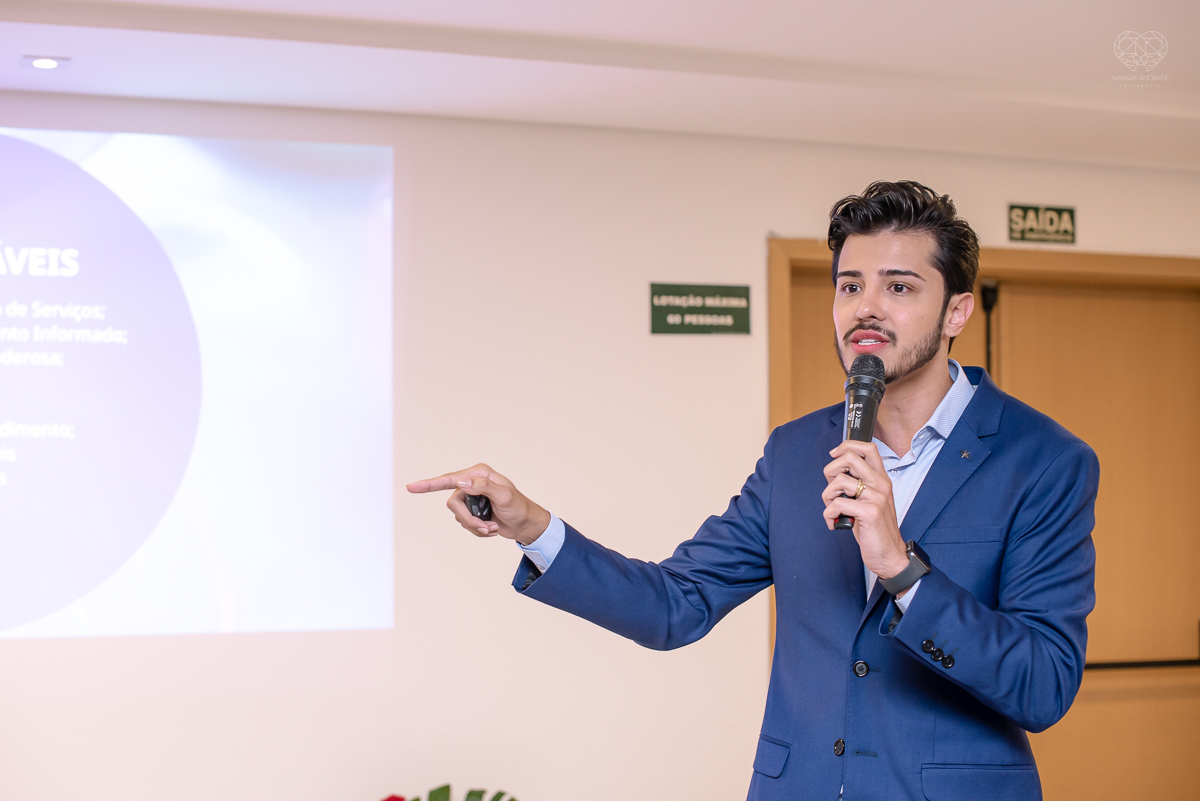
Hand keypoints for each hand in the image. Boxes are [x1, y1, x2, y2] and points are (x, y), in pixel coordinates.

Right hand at [406, 463, 551, 545]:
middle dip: (468, 519)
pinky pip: (464, 523)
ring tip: (491, 528)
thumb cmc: (518, 507)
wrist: (525, 525)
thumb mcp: (504, 496)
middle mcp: (472, 483)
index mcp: (479, 473)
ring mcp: (471, 497)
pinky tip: (491, 528)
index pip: (450, 479)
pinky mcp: (472, 510)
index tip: (411, 487)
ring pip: (458, 516)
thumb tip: (461, 482)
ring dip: (474, 526)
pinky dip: (477, 530)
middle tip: (485, 527)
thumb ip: (483, 486)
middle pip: (453, 504)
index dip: (429, 484)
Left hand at [821, 441, 909, 583]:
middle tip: (832, 489)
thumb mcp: (869, 501)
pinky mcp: (870, 513)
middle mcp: (881, 485)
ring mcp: (876, 498)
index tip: (834, 454)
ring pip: (839, 481)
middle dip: (831, 470)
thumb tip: (835, 473)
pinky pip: (837, 504)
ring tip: (833, 510)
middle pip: (851, 457)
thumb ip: (858, 485)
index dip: (847, 446)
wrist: (890, 555)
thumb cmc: (875, 529)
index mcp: (881, 480)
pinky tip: (835, 523)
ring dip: (827, 497)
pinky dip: (829, 515)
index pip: (869, 447)